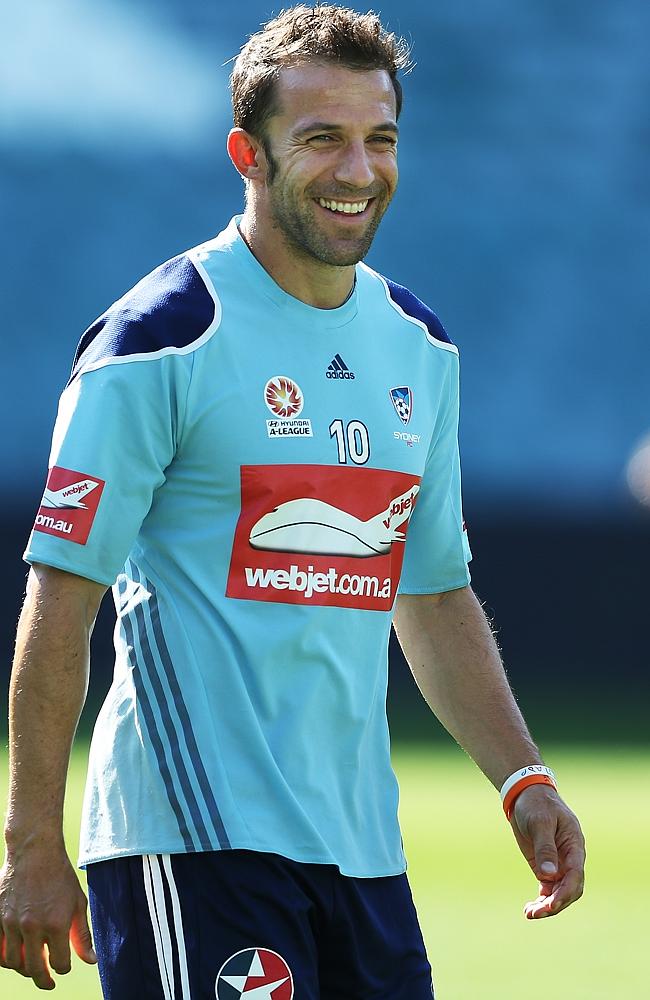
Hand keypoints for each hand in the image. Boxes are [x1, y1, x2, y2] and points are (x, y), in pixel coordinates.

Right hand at [0, 842, 96, 989]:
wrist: (34, 852)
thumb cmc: (60, 877)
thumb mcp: (78, 903)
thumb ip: (82, 934)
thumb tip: (91, 960)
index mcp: (56, 923)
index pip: (59, 964)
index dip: (63, 968)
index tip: (64, 965)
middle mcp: (32, 926)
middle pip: (35, 969)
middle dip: (44, 980)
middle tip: (48, 983)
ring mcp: (11, 923)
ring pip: (14, 963)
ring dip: (24, 969)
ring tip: (32, 965)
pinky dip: (6, 959)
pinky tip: (16, 955)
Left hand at [510, 784, 585, 918]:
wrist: (526, 795)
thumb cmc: (537, 804)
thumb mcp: (540, 822)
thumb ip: (545, 848)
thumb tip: (548, 876)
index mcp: (574, 846)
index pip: (575, 876)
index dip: (565, 893)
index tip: (551, 905)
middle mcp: (569, 859)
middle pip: (569, 889)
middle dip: (555, 904)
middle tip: (536, 913)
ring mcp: (558, 864)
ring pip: (558, 893)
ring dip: (547, 906)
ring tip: (529, 914)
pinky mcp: (545, 867)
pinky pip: (548, 889)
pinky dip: (541, 901)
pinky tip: (530, 910)